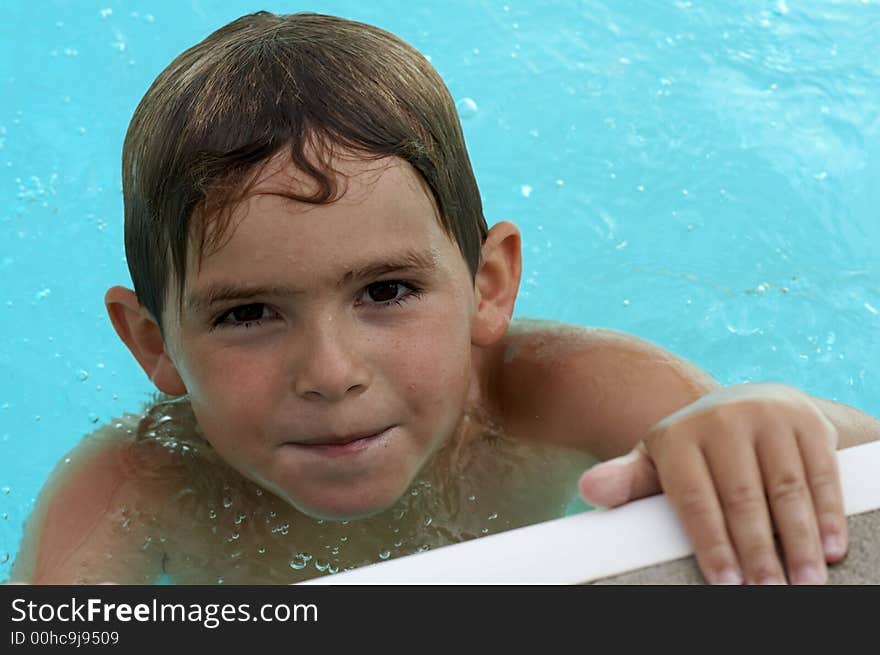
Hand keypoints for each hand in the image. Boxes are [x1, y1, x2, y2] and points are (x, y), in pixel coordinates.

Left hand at [578, 383, 845, 584]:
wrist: (749, 402)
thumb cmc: (696, 448)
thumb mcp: (659, 460)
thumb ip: (627, 480)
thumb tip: (588, 490)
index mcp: (678, 436)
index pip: (693, 498)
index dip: (711, 544)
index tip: (726, 585)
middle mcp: (721, 420)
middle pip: (741, 497)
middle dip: (757, 550)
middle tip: (770, 593)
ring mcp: (766, 416)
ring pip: (785, 487)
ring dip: (799, 539)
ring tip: (804, 583)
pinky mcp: (806, 421)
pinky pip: (820, 472)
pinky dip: (828, 513)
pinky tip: (830, 548)